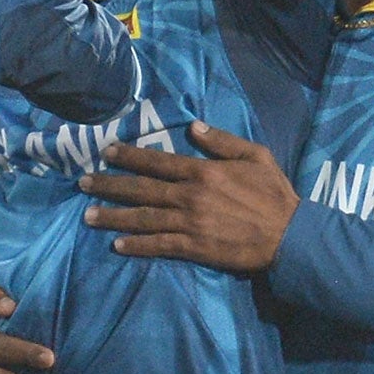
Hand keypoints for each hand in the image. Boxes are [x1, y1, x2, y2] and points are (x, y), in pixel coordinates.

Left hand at [80, 122, 299, 273]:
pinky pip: (158, 245)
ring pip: (142, 218)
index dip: (129, 156)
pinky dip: (136, 245)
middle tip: (83, 183)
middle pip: (140, 189)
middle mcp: (189, 195)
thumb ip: (222, 141)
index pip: (157, 161)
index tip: (106, 152)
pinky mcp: (194, 247)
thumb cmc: (274, 193)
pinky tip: (116, 245)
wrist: (290, 235)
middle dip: (108, 185)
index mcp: (202, 171)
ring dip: (112, 216)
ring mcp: (189, 222)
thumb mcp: (255, 155)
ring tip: (87, 215)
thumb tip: (193, 126)